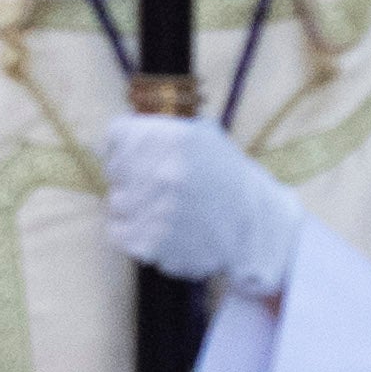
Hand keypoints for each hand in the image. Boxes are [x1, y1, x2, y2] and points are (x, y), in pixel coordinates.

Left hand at [99, 114, 305, 301]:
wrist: (255, 228)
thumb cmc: (228, 179)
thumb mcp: (203, 136)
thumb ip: (163, 129)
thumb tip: (121, 134)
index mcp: (173, 138)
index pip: (117, 134)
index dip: (126, 145)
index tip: (138, 154)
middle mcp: (160, 171)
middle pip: (115, 170)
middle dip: (132, 176)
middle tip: (159, 186)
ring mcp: (153, 209)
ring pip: (116, 203)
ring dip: (134, 205)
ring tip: (164, 208)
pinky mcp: (149, 243)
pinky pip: (119, 233)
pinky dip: (134, 233)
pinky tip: (159, 228)